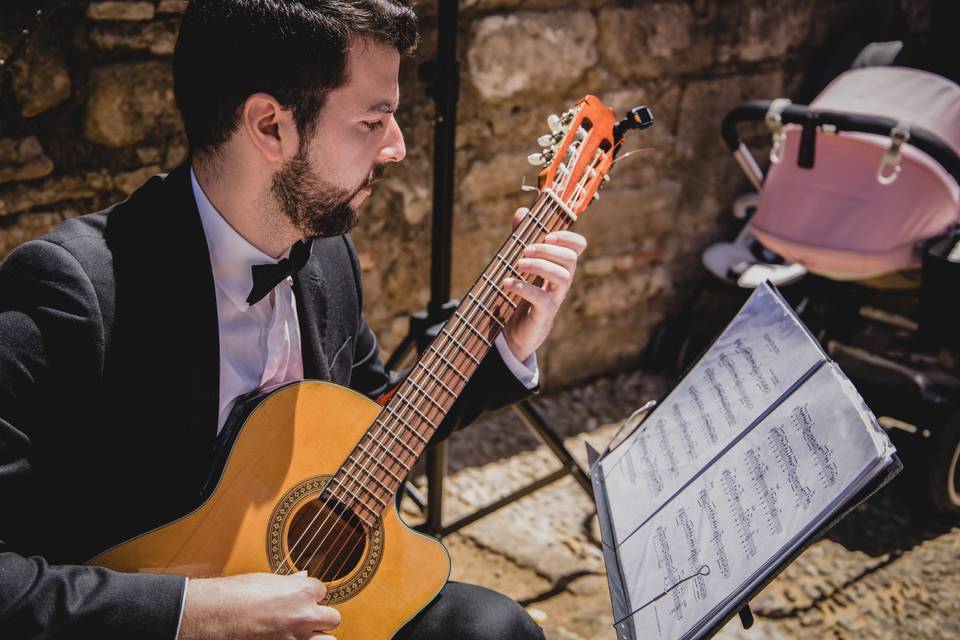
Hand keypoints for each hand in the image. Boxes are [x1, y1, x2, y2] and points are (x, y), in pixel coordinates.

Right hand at [178, 572, 339, 639]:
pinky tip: (287, 637)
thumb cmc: (234, 594)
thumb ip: (289, 583)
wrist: (212, 616)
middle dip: (320, 616)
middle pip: (332, 617)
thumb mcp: (265, 581)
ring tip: (304, 631)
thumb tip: (302, 577)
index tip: (298, 597)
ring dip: (318, 635)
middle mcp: (304, 615)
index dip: (309, 594)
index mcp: (302, 591)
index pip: (321, 591)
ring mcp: (295, 637)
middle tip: (304, 615)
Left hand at [501, 207, 586, 362]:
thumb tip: (521, 211)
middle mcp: (563, 280)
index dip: (568, 237)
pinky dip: (524, 288)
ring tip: (518, 264)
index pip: (578, 246)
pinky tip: (507, 282)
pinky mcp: (545, 313)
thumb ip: (522, 237)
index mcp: (560, 264)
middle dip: (549, 250)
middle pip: (570, 259)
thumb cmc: (523, 291)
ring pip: (562, 277)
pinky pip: (541, 298)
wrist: (517, 329)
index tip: (548, 234)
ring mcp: (556, 297)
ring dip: (540, 266)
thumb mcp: (522, 262)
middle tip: (526, 249)